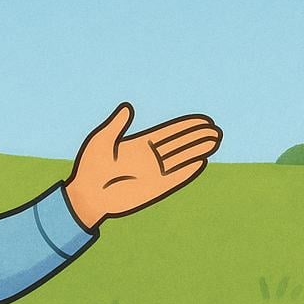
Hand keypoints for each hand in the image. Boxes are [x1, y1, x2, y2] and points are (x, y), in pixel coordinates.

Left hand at [64, 104, 220, 228]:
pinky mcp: (153, 189)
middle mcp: (150, 158)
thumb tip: (127, 107)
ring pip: (181, 159)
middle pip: (179, 145)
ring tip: (215, 141)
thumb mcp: (101, 140)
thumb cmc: (90, 168)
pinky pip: (175, 178)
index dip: (186, 127)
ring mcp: (153, 173)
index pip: (169, 133)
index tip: (203, 120)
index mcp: (140, 145)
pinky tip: (201, 162)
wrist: (87, 196)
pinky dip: (187, 171)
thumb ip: (116, 125)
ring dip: (197, 150)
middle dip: (197, 137)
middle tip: (216, 130)